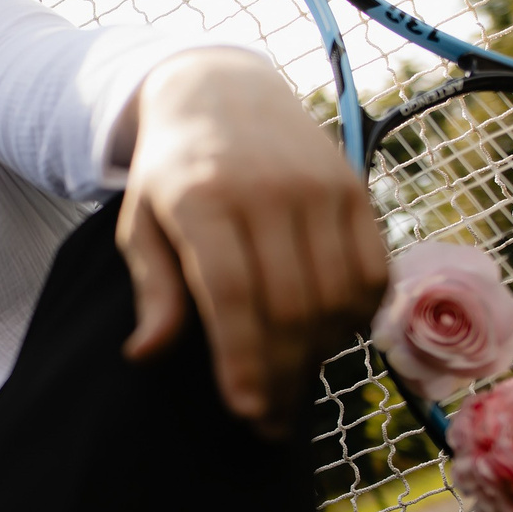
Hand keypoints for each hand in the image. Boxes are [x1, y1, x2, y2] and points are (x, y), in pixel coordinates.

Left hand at [118, 50, 388, 435]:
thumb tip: (145, 355)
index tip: (246, 413)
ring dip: (318, 355)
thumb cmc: (171, 172)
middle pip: (290, 306)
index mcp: (202, 198)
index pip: (232, 294)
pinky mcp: (355, 189)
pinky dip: (355, 319)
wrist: (222, 89)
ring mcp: (320, 187)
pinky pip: (372, 275)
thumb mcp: (140, 224)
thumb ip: (152, 289)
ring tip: (291, 384)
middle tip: (268, 422)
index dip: (243, 360)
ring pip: (336, 298)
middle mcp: (268, 190)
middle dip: (281, 375)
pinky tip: (326, 338)